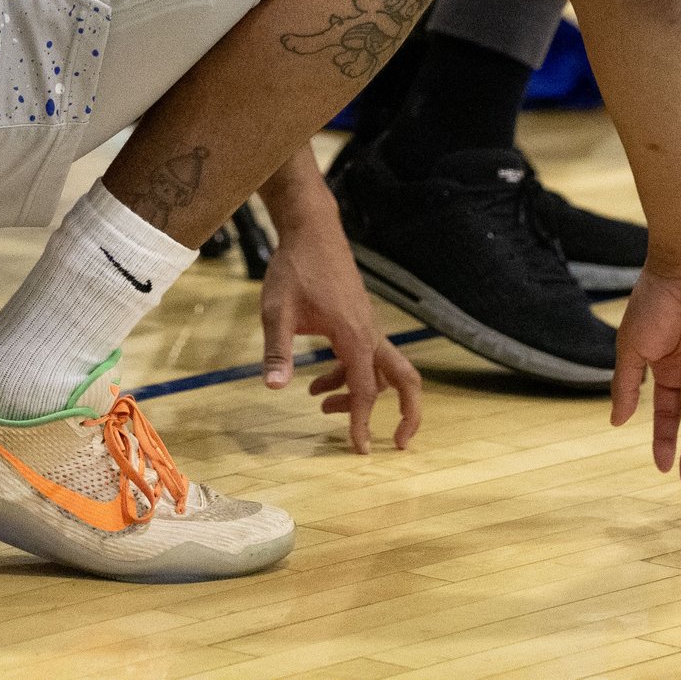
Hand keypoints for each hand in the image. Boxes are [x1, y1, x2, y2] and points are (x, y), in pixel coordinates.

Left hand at [259, 209, 422, 452]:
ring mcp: (367, 325)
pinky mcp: (358, 319)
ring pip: (380, 370)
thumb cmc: (295, 267)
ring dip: (359, 394)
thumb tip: (274, 387)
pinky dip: (347, 375)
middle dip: (407, 414)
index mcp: (354, 335)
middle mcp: (369, 332)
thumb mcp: (277, 311)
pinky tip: (315, 383)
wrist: (311, 231)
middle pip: (404, 378)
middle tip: (397, 443)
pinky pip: (363, 357)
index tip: (360, 450)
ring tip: (323, 409)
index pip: (366, 390)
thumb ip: (277, 350)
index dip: (361, 422)